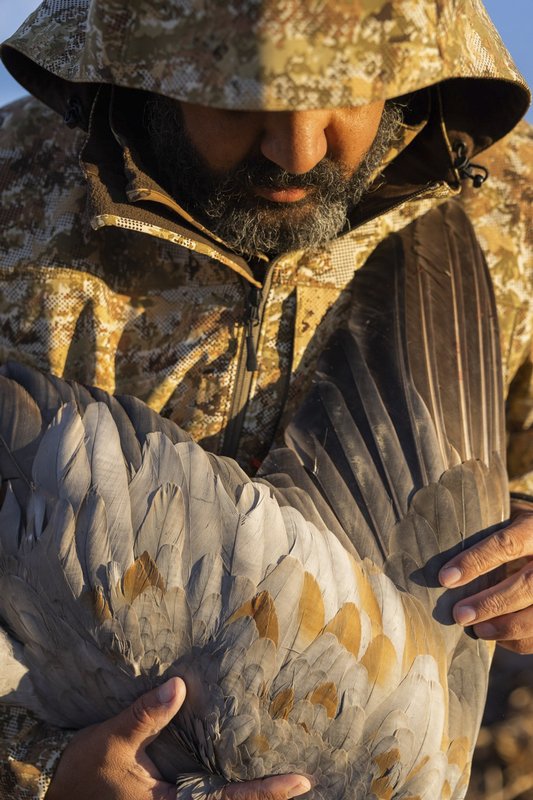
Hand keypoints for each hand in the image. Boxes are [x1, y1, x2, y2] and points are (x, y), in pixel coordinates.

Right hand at [46, 678, 311, 799]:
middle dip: (265, 798)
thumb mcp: (113, 740)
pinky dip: (226, 792)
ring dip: (246, 796)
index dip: (267, 792)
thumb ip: (147, 714)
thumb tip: (181, 686)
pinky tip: (238, 777)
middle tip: (301, 781)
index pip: (229, 799)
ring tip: (280, 780)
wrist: (52, 792)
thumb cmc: (82, 771)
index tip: (300, 781)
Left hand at [439, 500, 532, 653]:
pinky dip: (518, 640)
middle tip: (459, 614)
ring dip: (504, 627)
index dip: (475, 562)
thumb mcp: (508, 520)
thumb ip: (483, 532)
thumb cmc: (520, 532)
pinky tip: (495, 635)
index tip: (445, 578)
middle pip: (526, 584)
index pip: (506, 545)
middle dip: (491, 603)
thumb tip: (436, 550)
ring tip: (475, 629)